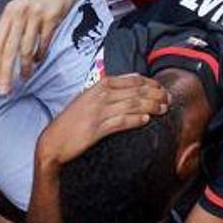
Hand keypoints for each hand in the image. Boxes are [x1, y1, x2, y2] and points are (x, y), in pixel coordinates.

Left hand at [0, 0, 79, 93]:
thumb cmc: (40, 3)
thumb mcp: (20, 12)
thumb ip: (12, 29)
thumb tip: (5, 57)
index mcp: (8, 13)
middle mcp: (18, 14)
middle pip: (9, 49)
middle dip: (6, 72)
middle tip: (5, 89)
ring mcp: (34, 16)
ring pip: (26, 49)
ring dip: (25, 67)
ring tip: (25, 76)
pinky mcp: (50, 18)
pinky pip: (43, 44)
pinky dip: (40, 55)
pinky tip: (38, 60)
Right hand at [37, 74, 169, 166]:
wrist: (54, 141)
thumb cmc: (73, 122)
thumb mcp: (89, 100)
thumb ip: (109, 91)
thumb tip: (133, 82)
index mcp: (97, 87)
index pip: (130, 80)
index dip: (149, 83)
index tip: (161, 88)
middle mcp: (98, 96)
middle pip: (133, 91)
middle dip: (154, 94)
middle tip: (168, 100)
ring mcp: (97, 112)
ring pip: (130, 105)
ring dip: (150, 106)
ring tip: (163, 109)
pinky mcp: (96, 129)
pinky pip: (119, 122)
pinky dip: (134, 120)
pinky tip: (146, 120)